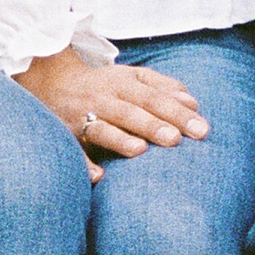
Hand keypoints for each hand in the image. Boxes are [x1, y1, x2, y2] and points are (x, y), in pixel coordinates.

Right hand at [17, 46, 208, 179]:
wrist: (53, 83)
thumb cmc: (105, 85)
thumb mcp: (133, 78)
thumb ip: (163, 87)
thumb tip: (193, 103)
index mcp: (124, 85)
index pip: (155, 98)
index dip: (177, 112)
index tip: (201, 129)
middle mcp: (104, 99)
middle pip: (132, 112)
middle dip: (154, 125)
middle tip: (177, 140)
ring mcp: (83, 118)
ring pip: (102, 128)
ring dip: (120, 139)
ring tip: (140, 150)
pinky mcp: (65, 136)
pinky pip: (73, 151)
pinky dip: (83, 163)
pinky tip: (98, 176)